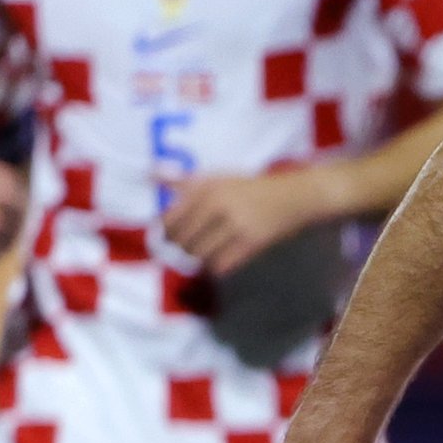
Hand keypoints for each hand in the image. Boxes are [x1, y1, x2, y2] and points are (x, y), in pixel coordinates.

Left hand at [164, 165, 327, 276]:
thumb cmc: (251, 187)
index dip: (165, 233)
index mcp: (206, 188)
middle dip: (181, 248)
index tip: (169, 236)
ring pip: (200, 254)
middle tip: (186, 248)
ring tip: (203, 254)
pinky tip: (219, 262)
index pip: (171, 219)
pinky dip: (215, 267)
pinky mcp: (251, 242)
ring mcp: (235, 225)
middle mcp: (217, 205)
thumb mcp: (217, 178)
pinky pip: (221, 264)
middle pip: (183, 239)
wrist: (293, 197)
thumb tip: (149, 175)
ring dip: (198, 259)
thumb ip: (184, 180)